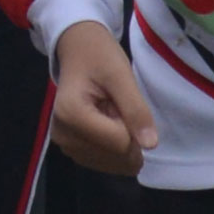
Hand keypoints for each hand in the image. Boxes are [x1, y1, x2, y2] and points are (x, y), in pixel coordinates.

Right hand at [42, 11, 153, 180]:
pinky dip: (114, 148)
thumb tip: (150, 145)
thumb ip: (136, 109)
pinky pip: (104, 162)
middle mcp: (63, 135)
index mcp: (71, 115)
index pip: (120, 143)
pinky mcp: (70, 149)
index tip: (123, 102)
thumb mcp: (121, 75)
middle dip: (128, 137)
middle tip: (117, 107)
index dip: (133, 126)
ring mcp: (65, 144)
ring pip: (112, 163)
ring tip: (110, 113)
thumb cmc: (99, 57)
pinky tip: (107, 125)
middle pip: (116, 157)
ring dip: (122, 143)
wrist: (77, 50)